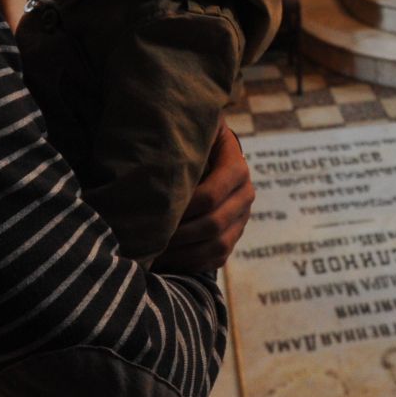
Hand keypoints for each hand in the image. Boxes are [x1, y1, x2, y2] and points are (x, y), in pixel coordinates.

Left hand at [152, 126, 252, 274]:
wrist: (211, 155)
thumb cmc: (194, 141)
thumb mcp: (197, 131)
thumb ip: (186, 138)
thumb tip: (161, 149)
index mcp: (237, 168)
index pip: (211, 195)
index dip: (183, 207)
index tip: (155, 211)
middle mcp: (245, 195)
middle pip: (213, 225)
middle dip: (179, 234)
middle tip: (149, 236)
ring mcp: (242, 219)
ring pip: (217, 246)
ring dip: (184, 253)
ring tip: (155, 251)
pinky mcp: (233, 238)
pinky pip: (216, 259)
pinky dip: (191, 264)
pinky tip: (167, 260)